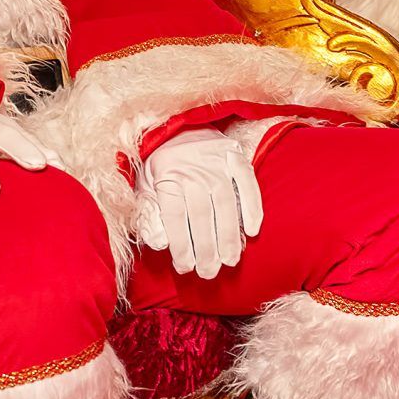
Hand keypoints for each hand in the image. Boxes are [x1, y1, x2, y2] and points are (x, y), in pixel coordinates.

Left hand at [133, 128, 263, 280]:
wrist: (179, 126)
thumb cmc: (161, 165)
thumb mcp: (145, 188)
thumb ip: (150, 216)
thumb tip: (159, 244)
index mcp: (166, 175)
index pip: (175, 216)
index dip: (180, 244)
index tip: (185, 267)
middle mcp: (193, 168)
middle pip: (201, 214)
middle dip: (205, 248)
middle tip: (209, 272)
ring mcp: (216, 162)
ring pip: (225, 203)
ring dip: (229, 235)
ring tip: (230, 260)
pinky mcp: (235, 156)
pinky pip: (247, 182)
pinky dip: (252, 206)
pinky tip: (253, 230)